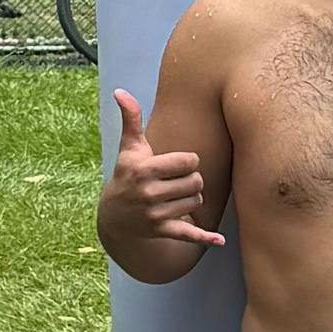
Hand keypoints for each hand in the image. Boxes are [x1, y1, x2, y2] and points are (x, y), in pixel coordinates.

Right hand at [101, 89, 222, 268]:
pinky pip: (188, 234)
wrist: (113, 217)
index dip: (189, 161)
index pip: (189, 162)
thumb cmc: (127, 175)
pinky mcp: (161, 231)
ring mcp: (155, 214)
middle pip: (196, 182)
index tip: (178, 164)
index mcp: (144, 170)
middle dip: (192, 180)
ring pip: (197, 202)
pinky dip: (204, 238)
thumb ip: (131, 119)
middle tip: (178, 181)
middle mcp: (149, 193)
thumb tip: (119, 91)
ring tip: (176, 196)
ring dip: (192, 198)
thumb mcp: (129, 149)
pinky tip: (219, 240)